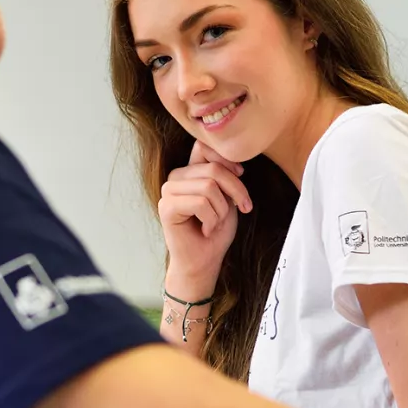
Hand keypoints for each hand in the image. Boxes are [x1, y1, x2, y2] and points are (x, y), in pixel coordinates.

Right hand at [156, 142, 251, 296]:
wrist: (204, 260)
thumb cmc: (216, 230)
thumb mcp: (228, 197)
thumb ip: (225, 176)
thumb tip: (234, 164)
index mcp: (190, 170)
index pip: (206, 147)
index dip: (228, 161)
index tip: (241, 177)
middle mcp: (176, 176)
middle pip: (214, 169)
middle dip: (235, 191)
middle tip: (238, 209)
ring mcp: (168, 191)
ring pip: (209, 186)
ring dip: (221, 210)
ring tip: (215, 222)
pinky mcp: (166, 207)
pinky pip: (200, 203)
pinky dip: (211, 219)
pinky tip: (205, 229)